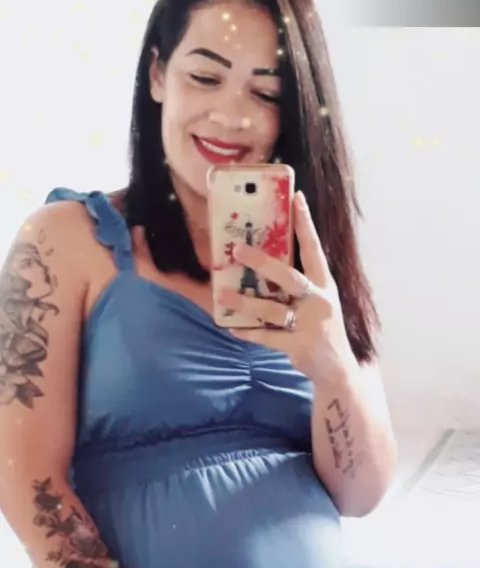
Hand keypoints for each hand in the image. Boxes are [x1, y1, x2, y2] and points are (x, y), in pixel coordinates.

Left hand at [217, 192, 356, 385]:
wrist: (338, 369)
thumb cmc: (323, 329)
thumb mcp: (320, 302)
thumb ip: (301, 285)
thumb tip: (269, 262)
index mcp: (325, 285)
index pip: (314, 249)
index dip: (306, 224)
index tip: (296, 197)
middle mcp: (319, 300)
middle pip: (288, 276)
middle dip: (262, 262)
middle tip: (237, 249)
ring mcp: (309, 324)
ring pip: (272, 309)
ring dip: (244, 301)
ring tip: (222, 293)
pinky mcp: (298, 345)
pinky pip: (267, 336)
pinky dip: (249, 332)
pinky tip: (232, 328)